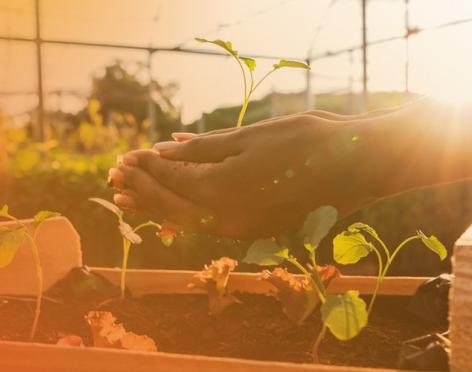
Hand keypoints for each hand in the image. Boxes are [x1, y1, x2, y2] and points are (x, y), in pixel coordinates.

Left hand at [110, 112, 389, 237]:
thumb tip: (165, 149)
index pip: (170, 179)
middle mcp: (227, 219)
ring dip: (160, 205)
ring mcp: (243, 230)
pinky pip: (211, 225)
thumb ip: (203, 149)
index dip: (146, 167)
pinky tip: (176, 208)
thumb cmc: (305, 142)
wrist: (356, 167)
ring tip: (132, 196)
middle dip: (142, 190)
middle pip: (172, 206)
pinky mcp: (258, 231)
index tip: (126, 156)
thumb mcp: (249, 137)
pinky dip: (188, 213)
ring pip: (189, 220)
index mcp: (220, 191)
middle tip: (115, 178)